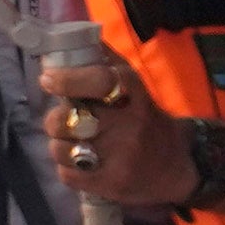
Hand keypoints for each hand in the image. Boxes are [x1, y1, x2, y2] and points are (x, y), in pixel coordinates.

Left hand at [37, 39, 200, 212]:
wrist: (176, 163)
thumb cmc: (144, 117)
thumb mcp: (132, 83)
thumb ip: (103, 61)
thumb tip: (67, 40)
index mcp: (133, 93)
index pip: (99, 81)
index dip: (68, 80)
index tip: (48, 80)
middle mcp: (129, 124)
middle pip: (70, 119)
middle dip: (55, 120)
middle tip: (62, 120)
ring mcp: (120, 157)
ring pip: (62, 149)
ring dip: (59, 146)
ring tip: (73, 144)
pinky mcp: (112, 184)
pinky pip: (68, 175)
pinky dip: (67, 169)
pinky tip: (80, 164)